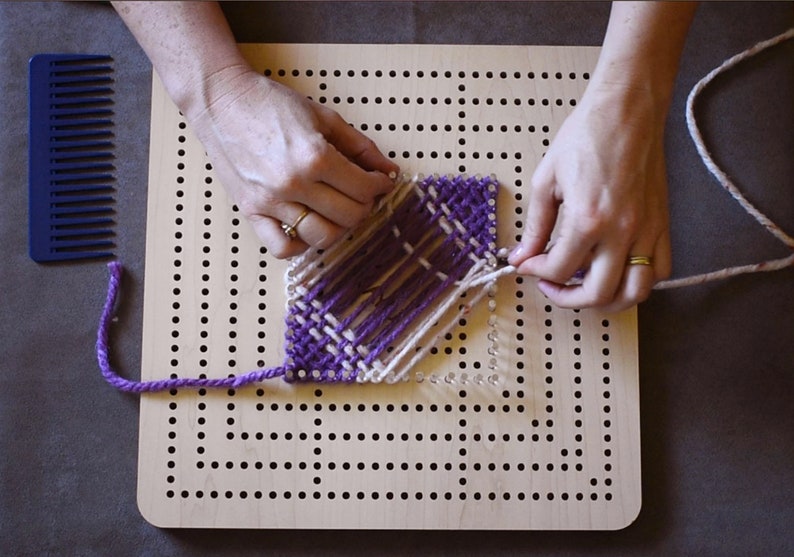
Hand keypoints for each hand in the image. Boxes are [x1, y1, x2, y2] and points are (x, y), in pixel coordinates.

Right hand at [188, 65, 398, 257]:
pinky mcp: (251, 211)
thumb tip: (389, 169)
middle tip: (362, 193)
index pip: (363, 189)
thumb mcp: (324, 117)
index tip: (380, 181)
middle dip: (364, 206)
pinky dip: (300, 245)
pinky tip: (307, 225)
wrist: (221, 101)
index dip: (380, 186)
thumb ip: (360, 146)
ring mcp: (270, 202)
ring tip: (338, 210)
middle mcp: (293, 184)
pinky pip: (281, 248)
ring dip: (339, 228)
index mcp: (314, 157)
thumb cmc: (270, 104)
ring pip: (321, 237)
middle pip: (348, 216)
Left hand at [508, 87, 671, 311]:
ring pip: (635, 292)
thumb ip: (535, 226)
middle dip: (568, 298)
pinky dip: (640, 282)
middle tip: (552, 284)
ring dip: (608, 300)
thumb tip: (522, 255)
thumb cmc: (587, 135)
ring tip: (585, 287)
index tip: (528, 264)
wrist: (627, 109)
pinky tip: (618, 270)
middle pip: (599, 293)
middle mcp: (622, 232)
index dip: (537, 273)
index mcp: (588, 220)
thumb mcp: (547, 180)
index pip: (559, 269)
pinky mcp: (662, 224)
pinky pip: (660, 270)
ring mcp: (647, 231)